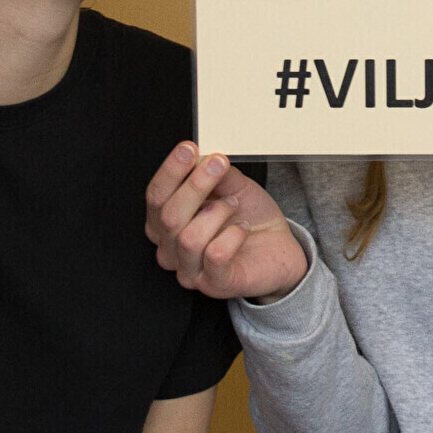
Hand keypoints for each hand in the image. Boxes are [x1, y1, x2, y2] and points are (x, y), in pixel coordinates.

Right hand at [145, 142, 309, 302]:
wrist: (277, 248)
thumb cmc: (247, 217)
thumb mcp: (232, 186)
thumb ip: (213, 172)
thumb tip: (201, 154)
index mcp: (165, 223)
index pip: (155, 196)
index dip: (170, 171)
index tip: (189, 148)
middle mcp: (170, 249)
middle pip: (168, 216)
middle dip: (195, 185)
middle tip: (218, 165)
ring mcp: (189, 271)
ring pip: (188, 238)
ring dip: (216, 213)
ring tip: (234, 203)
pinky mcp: (214, 285)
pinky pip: (215, 256)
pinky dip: (232, 236)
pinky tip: (242, 227)